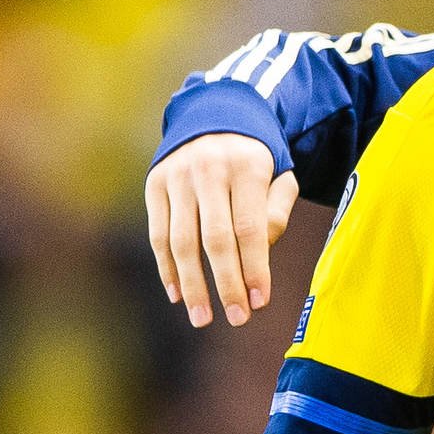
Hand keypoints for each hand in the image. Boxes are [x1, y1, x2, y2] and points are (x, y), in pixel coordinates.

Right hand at [145, 134, 299, 327]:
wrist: (214, 115)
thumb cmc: (256, 158)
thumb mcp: (279, 174)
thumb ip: (276, 211)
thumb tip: (260, 252)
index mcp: (247, 167)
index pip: (249, 228)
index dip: (254, 268)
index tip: (260, 301)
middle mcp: (208, 170)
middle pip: (215, 239)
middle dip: (226, 283)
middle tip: (237, 318)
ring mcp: (177, 177)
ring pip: (181, 241)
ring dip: (192, 284)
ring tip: (204, 317)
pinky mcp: (154, 184)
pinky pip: (158, 234)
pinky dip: (167, 268)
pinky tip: (178, 294)